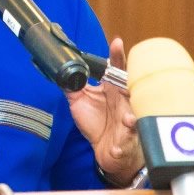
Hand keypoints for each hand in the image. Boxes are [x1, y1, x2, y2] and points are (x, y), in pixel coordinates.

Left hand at [65, 37, 143, 182]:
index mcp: (113, 91)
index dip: (117, 56)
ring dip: (131, 119)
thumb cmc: (97, 123)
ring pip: (134, 118)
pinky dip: (122, 147)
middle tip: (129, 79)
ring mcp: (128, 124)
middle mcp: (123, 104)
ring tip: (127, 119)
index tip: (117, 43)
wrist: (106, 151)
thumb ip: (72, 86)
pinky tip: (117, 149)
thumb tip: (60, 71)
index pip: (117, 70)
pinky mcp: (126, 143)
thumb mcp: (80, 102)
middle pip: (131, 90)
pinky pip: (126, 145)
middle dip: (132, 85)